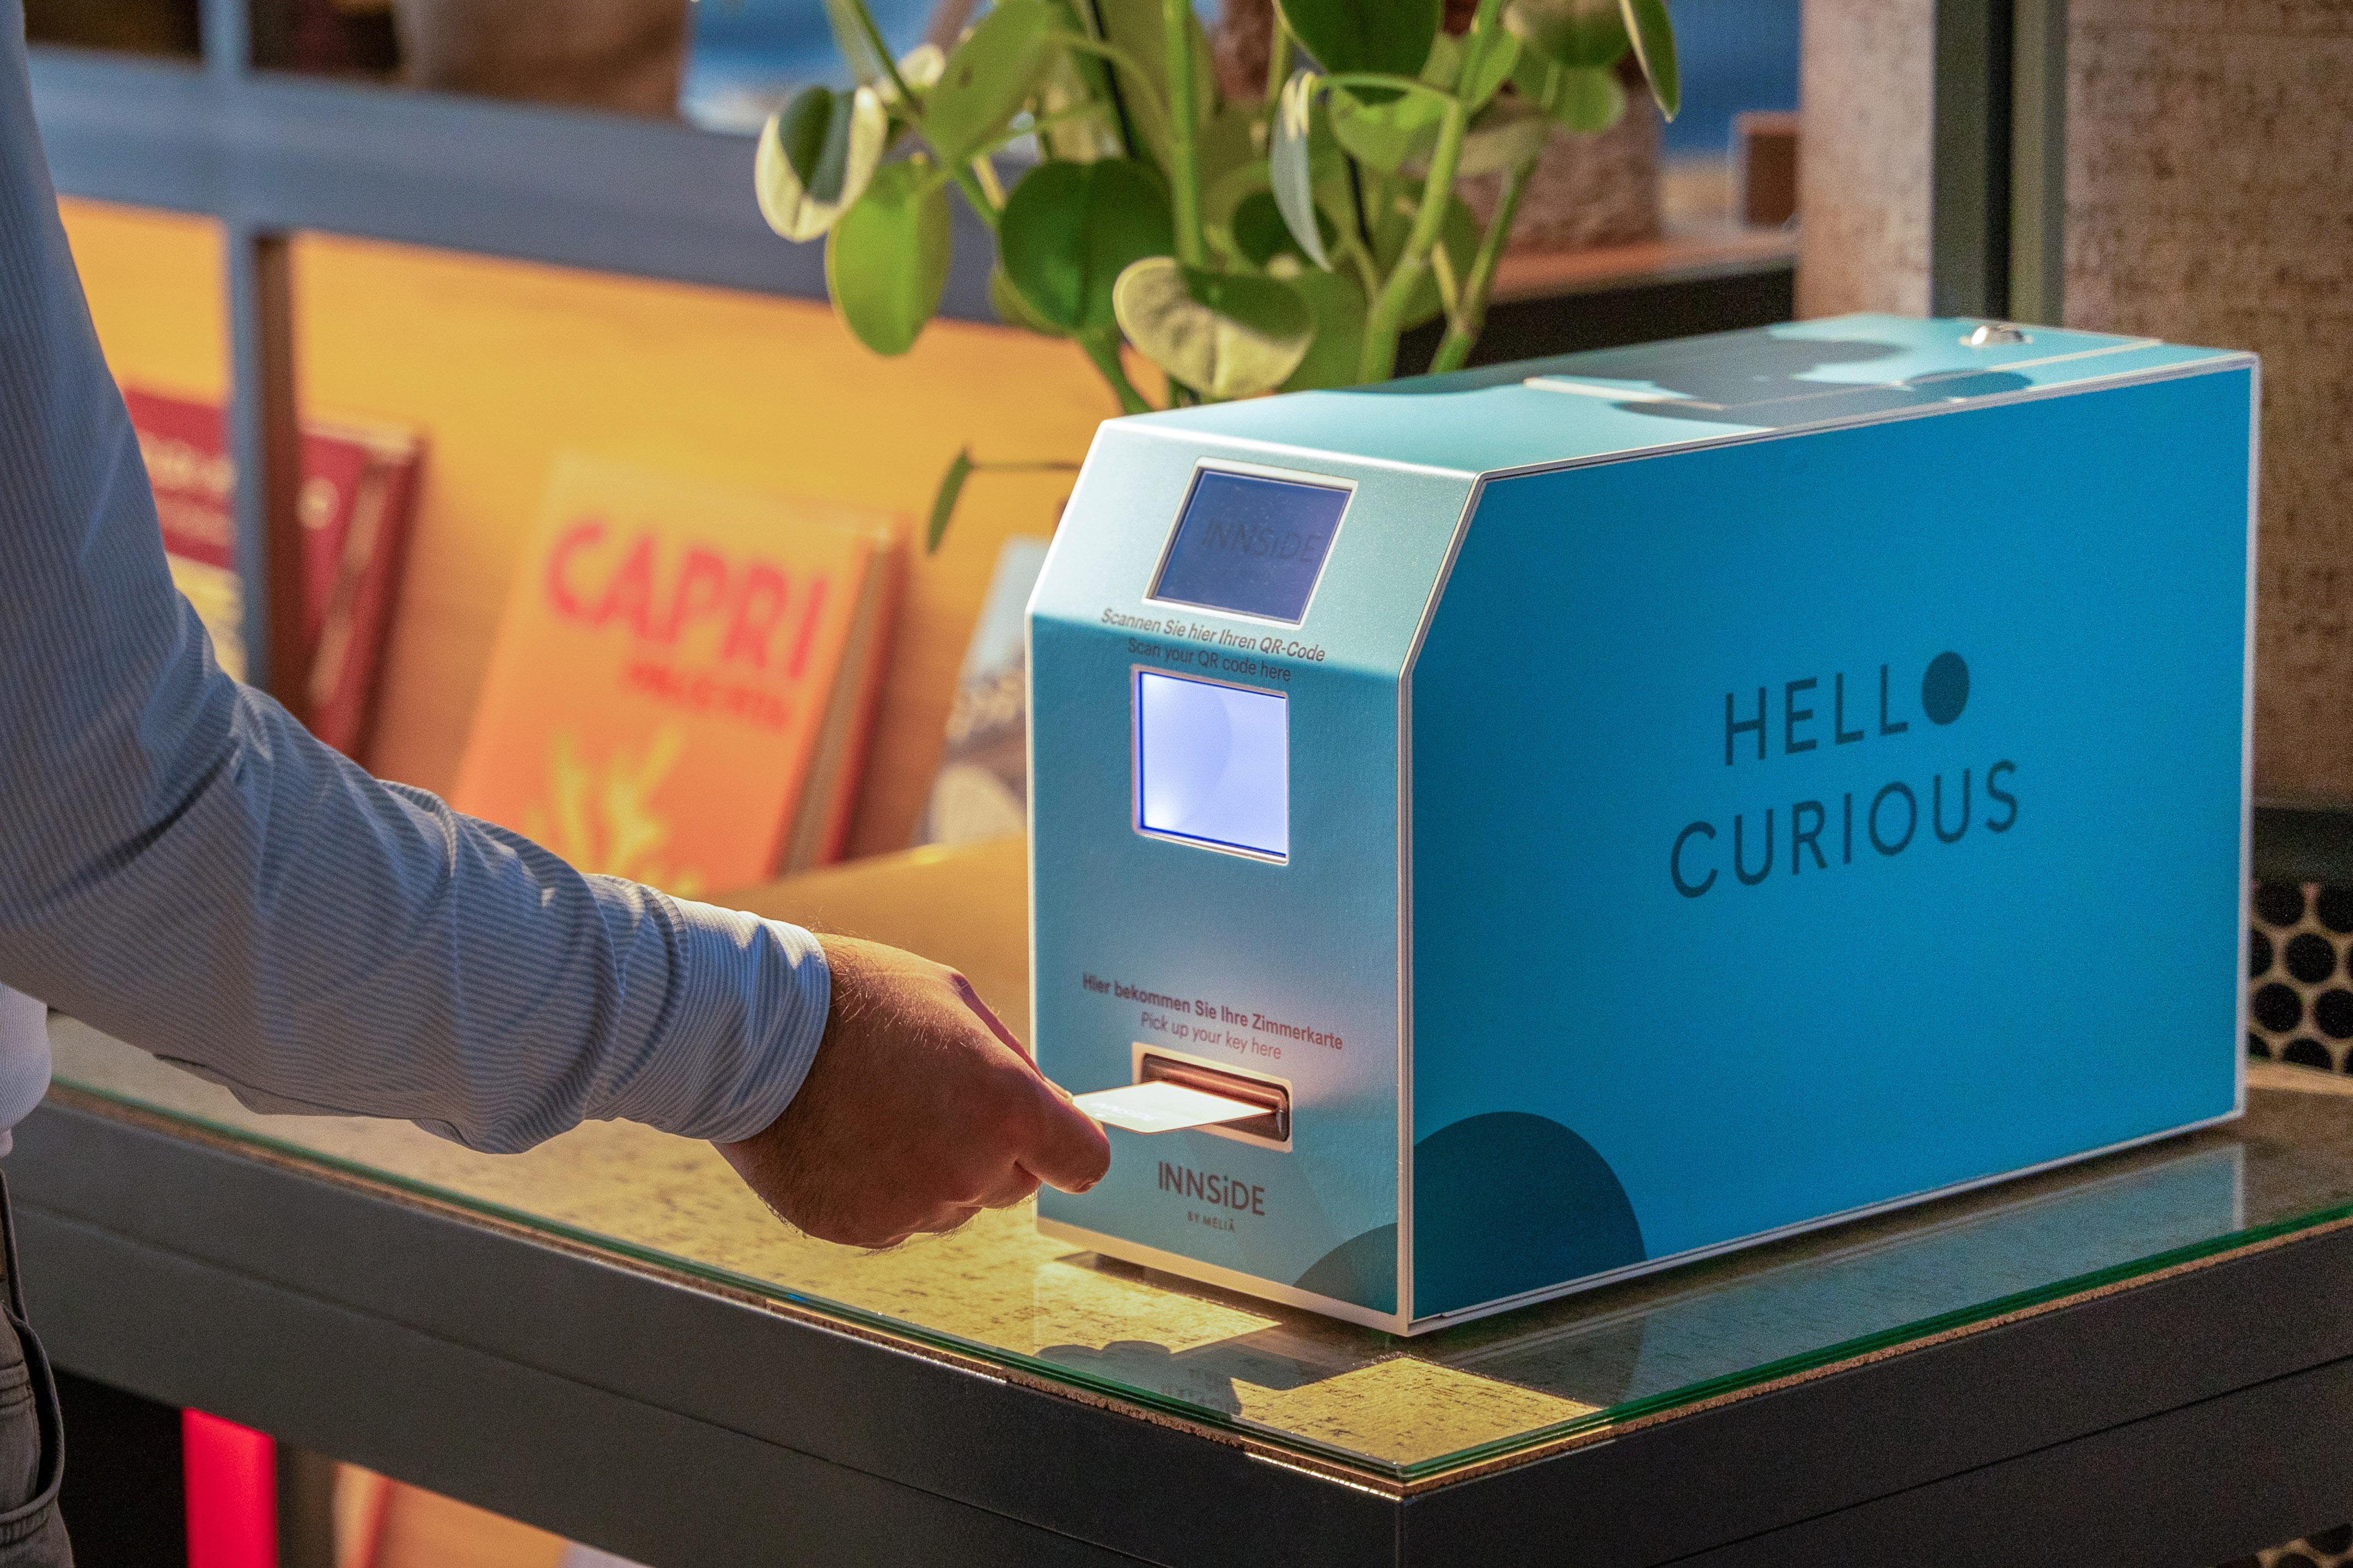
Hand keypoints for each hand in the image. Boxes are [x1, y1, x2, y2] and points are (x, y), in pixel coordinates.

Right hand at [715, 934, 1110, 1247]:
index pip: (1083, 1162)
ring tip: (879, 1110)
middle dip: (991, 1149)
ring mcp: (914, 1206)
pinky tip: (849, 1139)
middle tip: (934, 1098)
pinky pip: (897, 1219)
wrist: (751, 1035)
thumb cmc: (857, 1001)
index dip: (1067, 1148)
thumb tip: (1045, 1106)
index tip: (1053, 1142)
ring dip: (935, 1171)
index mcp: (1008, 1108)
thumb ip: (1011, 1065)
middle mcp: (969, 1168)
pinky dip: (882, 1189)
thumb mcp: (956, 1002)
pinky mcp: (862, 1230)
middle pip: (1013, 1184)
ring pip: (953, 1203)